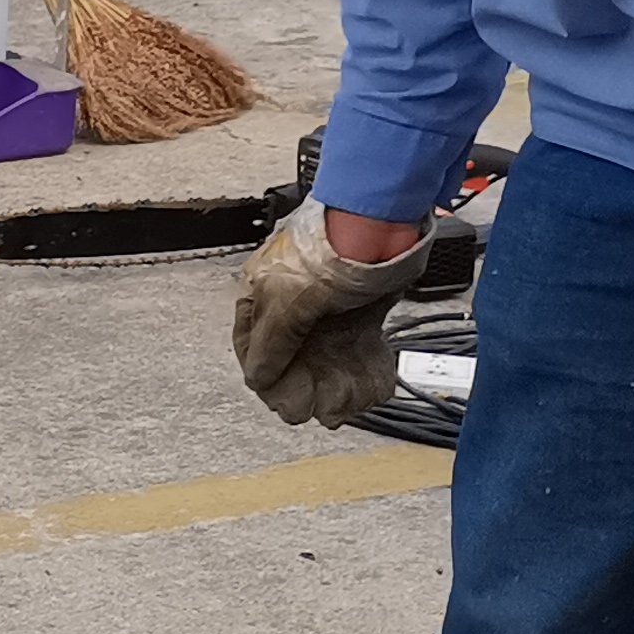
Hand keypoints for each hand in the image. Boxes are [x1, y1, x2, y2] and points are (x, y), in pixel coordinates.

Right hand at [229, 209, 432, 427]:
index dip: (266, 376)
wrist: (381, 227)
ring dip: (335, 384)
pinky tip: (367, 385)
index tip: (280, 397)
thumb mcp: (284, 302)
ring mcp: (327, 310)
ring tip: (345, 401)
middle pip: (292, 359)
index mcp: (262, 294)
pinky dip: (361, 371)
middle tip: (315, 406)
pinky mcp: (360, 313)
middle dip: (304, 385)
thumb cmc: (326, 251)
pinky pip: (355, 352)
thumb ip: (269, 345)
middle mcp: (292, 304)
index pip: (252, 347)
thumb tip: (257, 379)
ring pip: (325, 360)